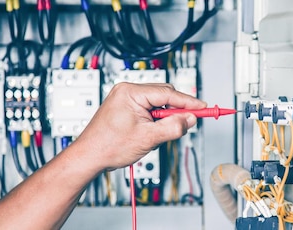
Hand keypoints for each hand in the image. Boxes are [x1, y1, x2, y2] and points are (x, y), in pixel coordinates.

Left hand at [71, 83, 205, 169]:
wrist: (89, 157)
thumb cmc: (108, 146)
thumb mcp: (148, 138)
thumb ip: (172, 127)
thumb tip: (190, 119)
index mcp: (130, 92)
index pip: (168, 93)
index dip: (188, 102)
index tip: (203, 107)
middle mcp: (127, 91)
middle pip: (164, 96)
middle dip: (176, 111)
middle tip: (189, 123)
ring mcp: (125, 99)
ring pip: (157, 104)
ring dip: (164, 119)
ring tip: (158, 136)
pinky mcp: (125, 108)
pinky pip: (148, 110)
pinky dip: (155, 121)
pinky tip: (151, 134)